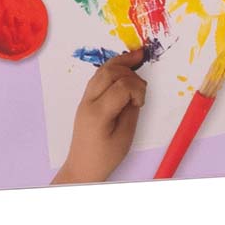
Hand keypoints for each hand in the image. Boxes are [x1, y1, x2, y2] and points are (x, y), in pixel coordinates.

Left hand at [53, 48, 146, 183]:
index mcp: (98, 113)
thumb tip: (136, 91)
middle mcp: (88, 101)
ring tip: (136, 57)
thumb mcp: (124, 137)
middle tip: (142, 77)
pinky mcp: (86, 99)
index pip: (121, 86)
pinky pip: (98, 77)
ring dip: (120, 63)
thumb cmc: (104, 157)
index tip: (141, 103)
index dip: (137, 89)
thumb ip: (131, 111)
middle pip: (109, 72)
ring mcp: (85, 99)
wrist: (82, 168)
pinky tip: (123, 68)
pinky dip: (112, 69)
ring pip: (101, 71)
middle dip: (129, 69)